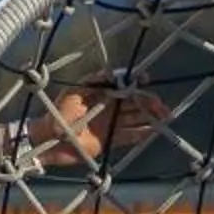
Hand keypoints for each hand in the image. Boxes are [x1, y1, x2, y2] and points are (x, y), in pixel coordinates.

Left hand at [28, 83, 167, 166]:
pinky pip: (129, 136)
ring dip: (151, 117)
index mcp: (100, 92)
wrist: (48, 141)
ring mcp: (110, 123)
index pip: (122, 84)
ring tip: (165, 117)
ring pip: (135, 118)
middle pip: (134, 102)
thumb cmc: (56, 114)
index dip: (135, 81)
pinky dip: (142, 134)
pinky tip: (154, 131)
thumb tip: (110, 71)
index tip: (145, 80)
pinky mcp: (110, 140)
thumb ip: (91, 83)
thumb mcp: (72, 94)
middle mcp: (108, 106)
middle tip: (162, 107)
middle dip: (149, 102)